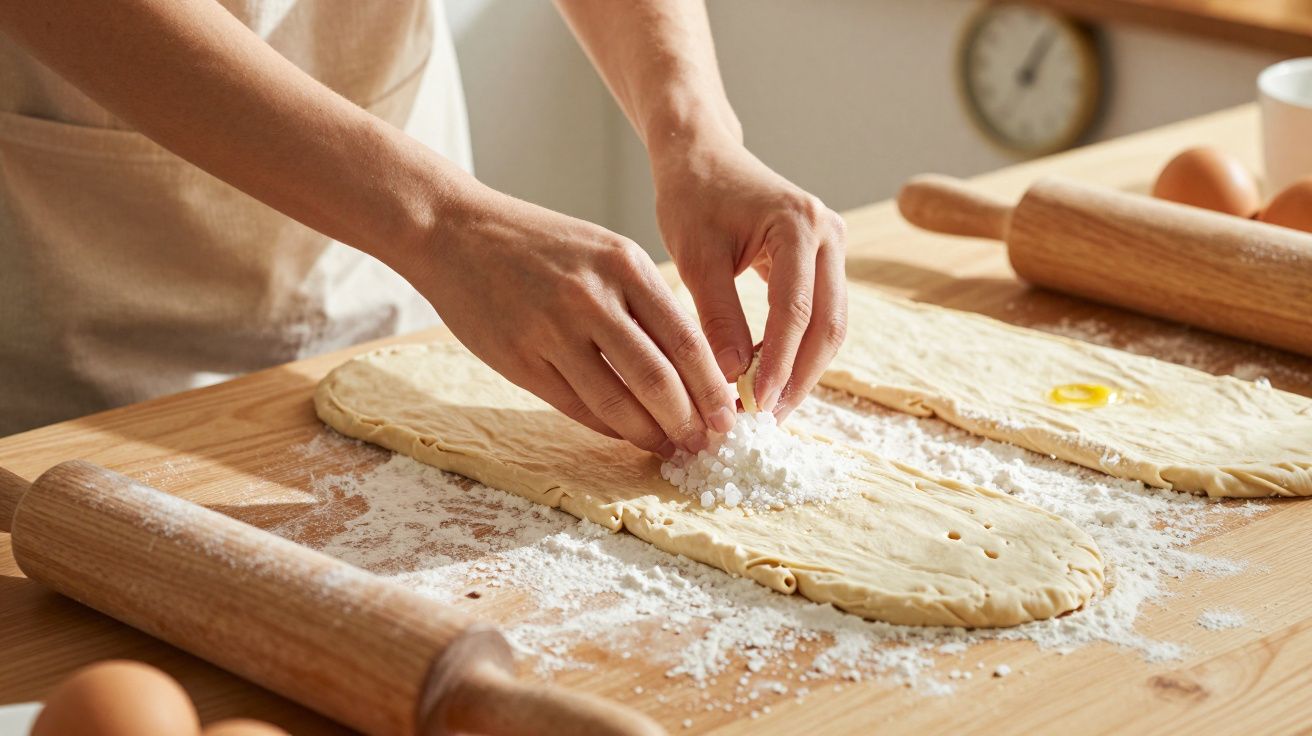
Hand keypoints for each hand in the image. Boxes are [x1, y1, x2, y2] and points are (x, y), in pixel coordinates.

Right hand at [407, 186, 736, 455]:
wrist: (453, 231)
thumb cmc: (538, 244)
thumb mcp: (603, 250)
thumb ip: (645, 301)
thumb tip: (693, 366)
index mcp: (624, 266)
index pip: (687, 341)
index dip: (712, 389)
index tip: (728, 416)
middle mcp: (592, 298)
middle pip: (659, 379)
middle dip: (690, 422)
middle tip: (705, 444)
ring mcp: (552, 331)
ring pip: (619, 402)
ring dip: (652, 435)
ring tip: (671, 448)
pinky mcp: (520, 359)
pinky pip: (578, 406)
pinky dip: (610, 428)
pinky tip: (628, 436)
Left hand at [651, 137, 847, 419]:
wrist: (703, 155)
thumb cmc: (693, 196)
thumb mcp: (695, 256)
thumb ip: (716, 315)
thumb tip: (730, 378)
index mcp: (799, 225)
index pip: (794, 310)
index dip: (777, 364)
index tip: (757, 405)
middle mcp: (829, 234)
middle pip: (828, 324)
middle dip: (800, 377)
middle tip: (769, 419)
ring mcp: (832, 247)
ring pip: (830, 324)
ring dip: (803, 370)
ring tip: (770, 408)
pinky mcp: (823, 260)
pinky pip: (819, 314)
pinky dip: (798, 349)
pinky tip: (770, 378)